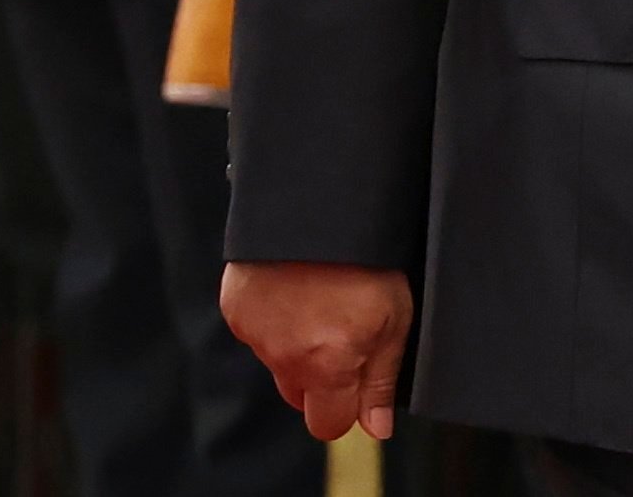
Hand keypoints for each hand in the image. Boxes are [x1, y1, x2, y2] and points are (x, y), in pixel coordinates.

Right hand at [221, 261, 413, 441]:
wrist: (320, 204)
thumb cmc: (368, 257)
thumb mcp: (396, 316)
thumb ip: (381, 379)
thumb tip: (376, 427)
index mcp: (327, 365)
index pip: (328, 424)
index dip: (349, 408)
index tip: (361, 381)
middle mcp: (285, 357)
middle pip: (301, 396)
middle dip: (323, 380)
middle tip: (347, 335)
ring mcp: (256, 334)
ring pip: (279, 363)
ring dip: (299, 347)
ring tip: (324, 300)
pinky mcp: (237, 310)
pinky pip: (258, 333)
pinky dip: (276, 320)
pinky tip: (298, 288)